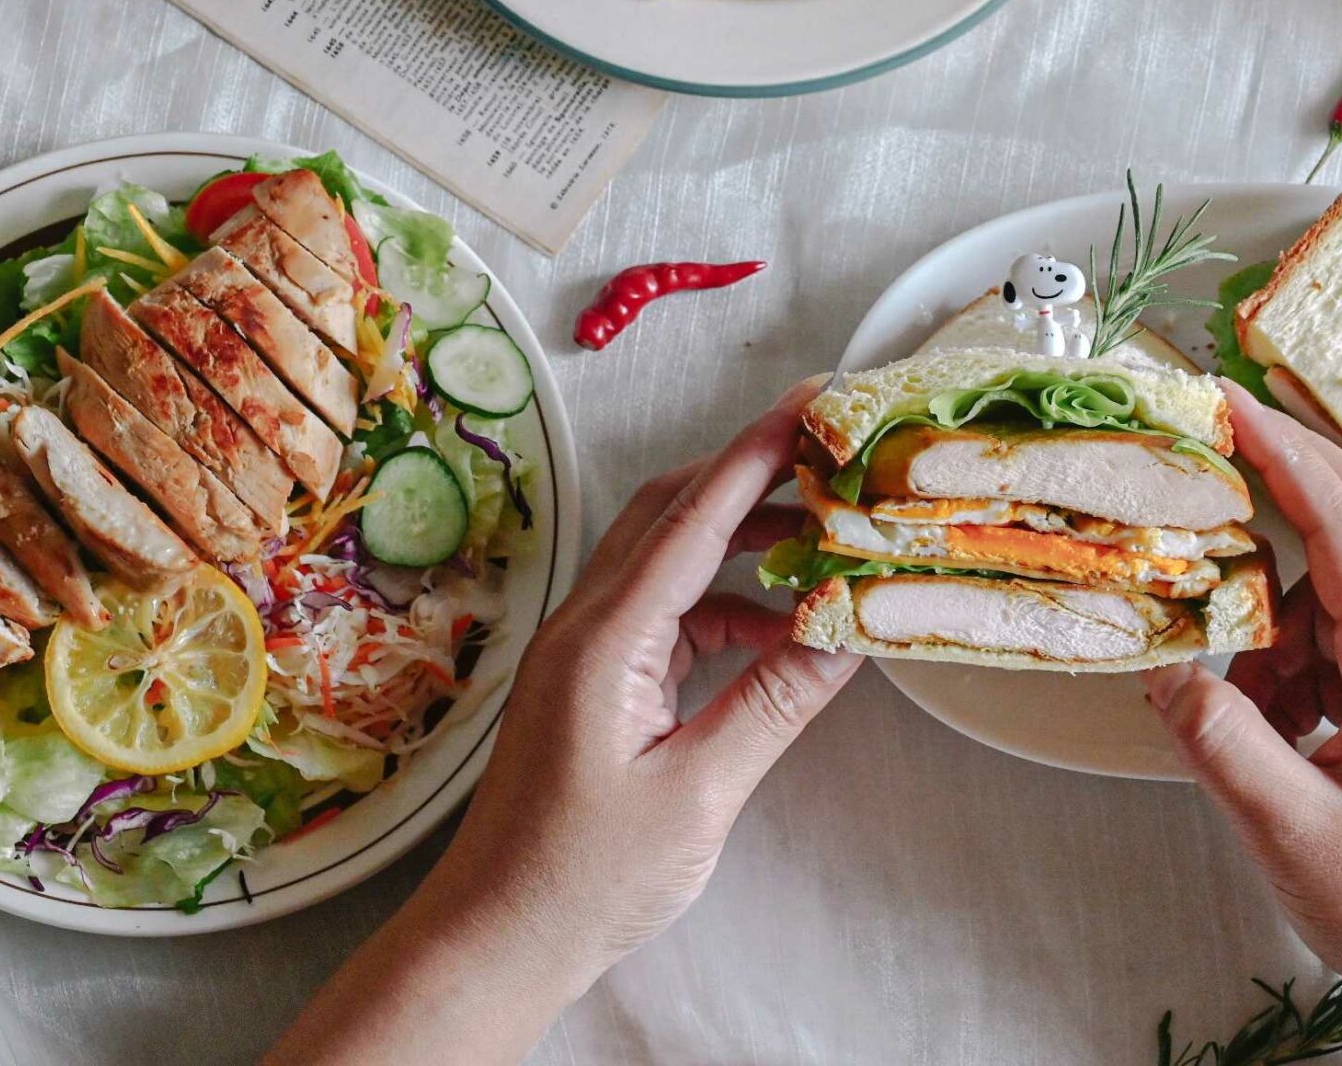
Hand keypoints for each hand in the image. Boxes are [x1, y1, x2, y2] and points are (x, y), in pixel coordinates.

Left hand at [271, 380, 857, 1065]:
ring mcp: (585, 651)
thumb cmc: (581, 878)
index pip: (692, 518)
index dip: (757, 453)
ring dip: (740, 541)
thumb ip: (773, 703)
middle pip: (671, 513)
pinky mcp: (593, 682)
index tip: (811, 402)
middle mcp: (586, 626)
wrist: (495, 937)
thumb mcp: (698, 791)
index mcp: (605, 640)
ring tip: (822, 542)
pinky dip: (723, 603)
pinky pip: (663, 611)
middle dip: (751, 474)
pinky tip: (776, 633)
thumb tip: (846, 634)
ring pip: (667, 558)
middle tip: (828, 453)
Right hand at [1143, 383, 1341, 1065]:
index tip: (1231, 401)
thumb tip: (1165, 674)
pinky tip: (1274, 718)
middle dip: (1291, 480)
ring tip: (1239, 675)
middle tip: (1218, 443)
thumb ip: (1219, 739)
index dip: (1286, 451)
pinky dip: (1305, 657)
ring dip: (1286, 608)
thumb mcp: (1290, 829)